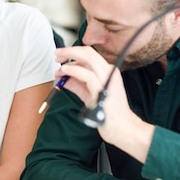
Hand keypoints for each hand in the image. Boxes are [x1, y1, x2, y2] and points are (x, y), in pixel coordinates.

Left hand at [55, 46, 152, 161]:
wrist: (122, 128)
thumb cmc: (108, 113)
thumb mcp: (89, 95)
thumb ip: (76, 85)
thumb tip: (63, 77)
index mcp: (107, 72)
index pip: (89, 54)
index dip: (73, 52)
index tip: (61, 55)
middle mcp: (109, 71)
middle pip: (88, 52)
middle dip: (69, 51)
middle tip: (57, 54)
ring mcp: (107, 78)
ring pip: (88, 58)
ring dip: (69, 59)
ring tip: (59, 66)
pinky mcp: (103, 88)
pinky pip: (86, 74)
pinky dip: (73, 71)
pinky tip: (64, 72)